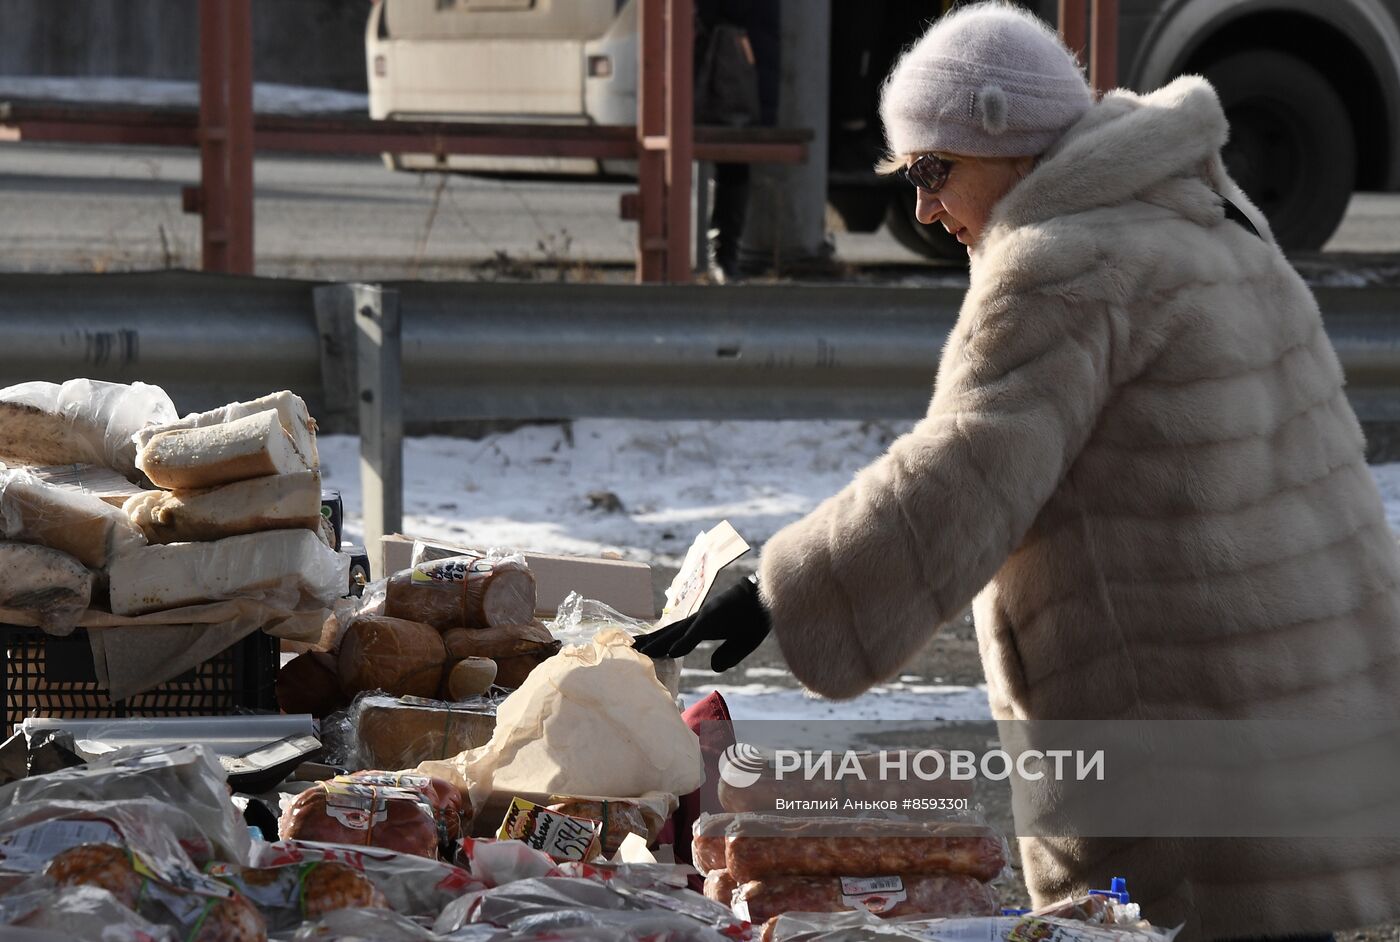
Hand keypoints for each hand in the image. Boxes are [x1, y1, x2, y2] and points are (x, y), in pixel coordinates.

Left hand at [632, 575, 770, 671]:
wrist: (770, 596)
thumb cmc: (756, 617)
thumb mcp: (742, 643)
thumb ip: (728, 655)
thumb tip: (712, 667)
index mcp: (705, 626)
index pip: (676, 636)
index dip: (659, 643)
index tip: (641, 650)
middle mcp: (701, 619)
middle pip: (670, 632)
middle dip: (650, 641)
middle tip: (628, 648)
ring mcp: (706, 616)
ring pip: (678, 631)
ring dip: (658, 642)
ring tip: (640, 651)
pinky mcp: (716, 615)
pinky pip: (697, 631)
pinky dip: (684, 642)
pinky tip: (672, 652)